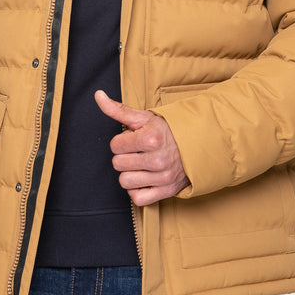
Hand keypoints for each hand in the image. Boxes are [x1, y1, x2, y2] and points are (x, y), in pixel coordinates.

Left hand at [95, 90, 189, 205]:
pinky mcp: (166, 191)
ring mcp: (163, 177)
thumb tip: (98, 95)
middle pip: (118, 164)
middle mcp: (158, 159)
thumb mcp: (144, 117)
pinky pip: (138, 199)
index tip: (133, 140)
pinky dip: (137, 190)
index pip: (115, 145)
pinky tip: (143, 178)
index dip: (121, 141)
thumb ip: (118, 109)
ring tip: (140, 164)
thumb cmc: (167, 130)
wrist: (196, 144)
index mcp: (151, 138)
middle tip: (138, 151)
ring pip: (125, 182)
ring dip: (129, 173)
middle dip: (124, 156)